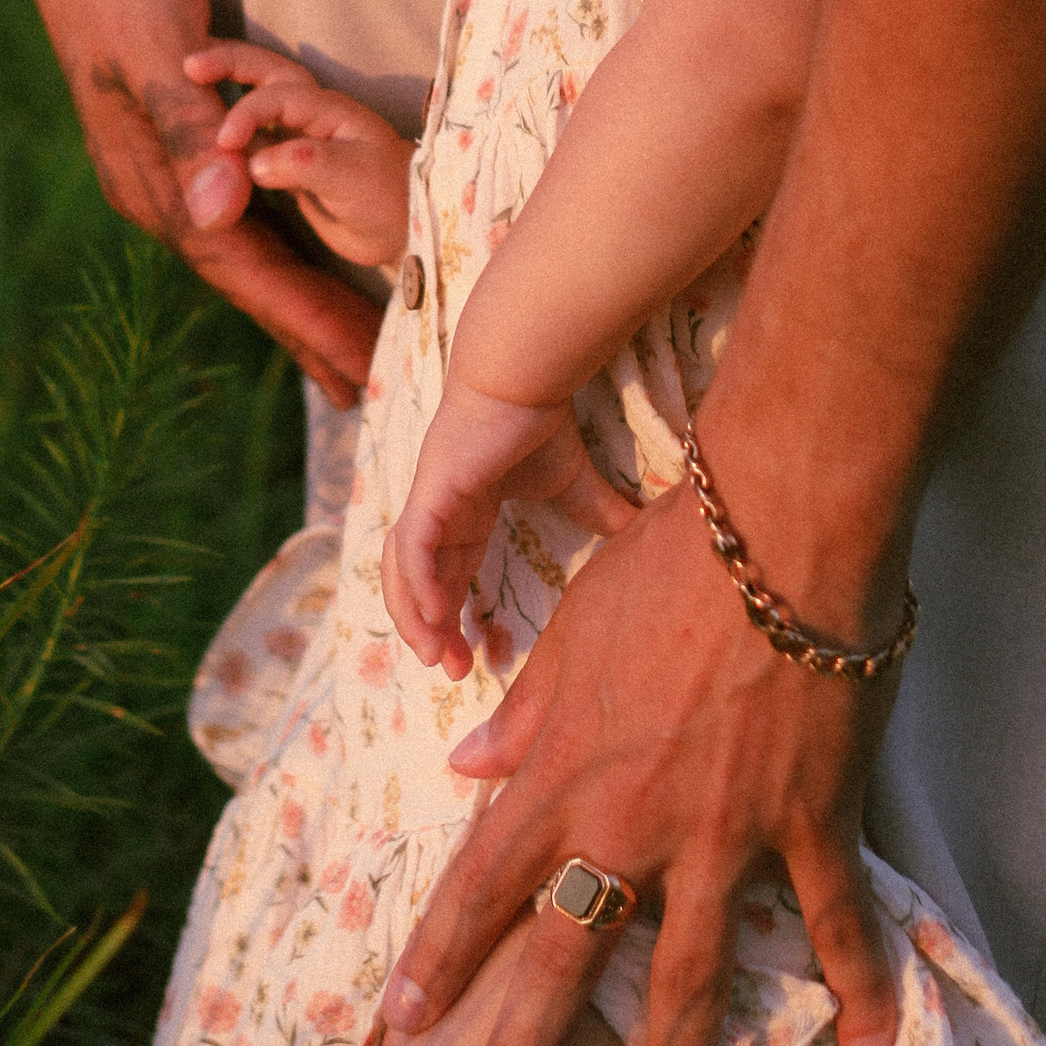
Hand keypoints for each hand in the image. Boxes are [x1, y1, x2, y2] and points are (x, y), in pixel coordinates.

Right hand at [27, 0, 379, 404]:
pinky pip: (246, 200)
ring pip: (248, 242)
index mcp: (151, 177)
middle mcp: (160, 182)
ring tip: (347, 339)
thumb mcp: (156, 48)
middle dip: (306, 326)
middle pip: (247, 271)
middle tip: (370, 384)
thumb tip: (220, 218)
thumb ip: (188, 132)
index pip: (240, 268)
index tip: (355, 369)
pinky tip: (306, 250)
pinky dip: (282, 234)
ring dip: (297, 291)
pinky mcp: (190, 125)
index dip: (300, 320)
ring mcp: (172, 155)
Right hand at [181, 41, 413, 266]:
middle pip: (265, 75)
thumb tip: (255, 164)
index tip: (226, 143)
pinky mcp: (286, 166)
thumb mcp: (351, 177)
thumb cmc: (387, 197)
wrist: (402, 230)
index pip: (278, 95)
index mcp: (326, 109)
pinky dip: (227, 138)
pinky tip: (201, 143)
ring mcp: (296, 138)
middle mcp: (309, 116)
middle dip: (228, 64)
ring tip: (186, 89)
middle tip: (188, 65)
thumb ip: (305, 165)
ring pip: (254, 106)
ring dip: (223, 94)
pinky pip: (250, 144)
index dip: (248, 113)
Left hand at [377, 480, 906, 1045]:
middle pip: (563, 957)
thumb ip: (524, 710)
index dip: (442, 953)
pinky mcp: (810, 821)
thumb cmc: (669, 560)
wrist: (781, 526)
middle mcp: (633, 820)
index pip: (485, 881)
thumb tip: (466, 762)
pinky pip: (833, 921)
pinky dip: (857, 986)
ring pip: (691, 974)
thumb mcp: (572, 628)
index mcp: (566, 772)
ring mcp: (725, 832)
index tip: (405, 1017)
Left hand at [381, 377, 640, 679]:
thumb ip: (599, 511)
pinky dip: (419, 584)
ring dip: (416, 617)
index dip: (451, 617)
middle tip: (451, 670)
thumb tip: (642, 532)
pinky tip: (438, 615)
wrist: (522, 375)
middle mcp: (438, 512)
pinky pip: (413, 549)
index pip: (446, 574)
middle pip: (417, 583)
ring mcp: (429, 502)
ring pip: (403, 571)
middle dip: (429, 630)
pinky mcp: (431, 492)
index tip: (470, 658)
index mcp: (463, 513)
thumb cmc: (539, 420)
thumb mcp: (573, 480)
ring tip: (437, 655)